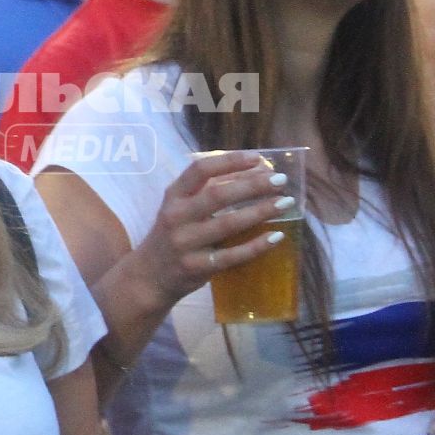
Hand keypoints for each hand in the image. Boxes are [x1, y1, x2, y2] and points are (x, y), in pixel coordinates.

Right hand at [129, 151, 294, 311]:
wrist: (149, 277)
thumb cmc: (173, 234)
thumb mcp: (181, 208)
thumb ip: (209, 190)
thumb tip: (254, 172)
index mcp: (174, 196)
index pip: (199, 170)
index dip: (229, 161)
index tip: (256, 158)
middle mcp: (176, 217)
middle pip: (217, 196)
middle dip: (252, 185)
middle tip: (280, 180)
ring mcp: (185, 243)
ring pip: (227, 224)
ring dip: (260, 212)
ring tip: (285, 203)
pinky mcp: (196, 267)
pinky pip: (232, 256)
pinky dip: (256, 246)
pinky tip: (275, 236)